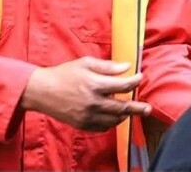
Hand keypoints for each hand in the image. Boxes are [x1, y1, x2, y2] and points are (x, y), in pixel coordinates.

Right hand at [20, 57, 151, 131]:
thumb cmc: (64, 74)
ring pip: (114, 119)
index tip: (140, 77)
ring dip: (124, 115)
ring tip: (131, 111)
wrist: (42, 91)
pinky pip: (103, 127)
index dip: (134, 81)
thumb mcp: (85, 63)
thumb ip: (107, 67)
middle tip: (147, 108)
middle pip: (122, 107)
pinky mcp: (83, 124)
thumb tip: (126, 66)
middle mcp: (93, 102)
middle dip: (137, 107)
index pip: (122, 85)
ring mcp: (88, 115)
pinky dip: (111, 122)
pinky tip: (114, 117)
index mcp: (94, 84)